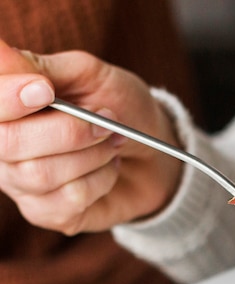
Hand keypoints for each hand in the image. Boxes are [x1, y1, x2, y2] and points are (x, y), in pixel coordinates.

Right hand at [0, 39, 181, 233]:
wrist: (154, 153)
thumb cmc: (120, 108)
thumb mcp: (90, 75)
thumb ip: (44, 67)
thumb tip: (3, 55)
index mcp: (6, 105)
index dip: (9, 98)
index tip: (44, 90)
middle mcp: (3, 144)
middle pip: (8, 143)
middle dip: (67, 132)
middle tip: (104, 122)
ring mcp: (20, 182)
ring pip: (40, 174)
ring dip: (92, 156)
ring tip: (113, 143)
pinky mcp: (46, 212)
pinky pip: (68, 200)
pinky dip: (101, 180)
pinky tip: (108, 170)